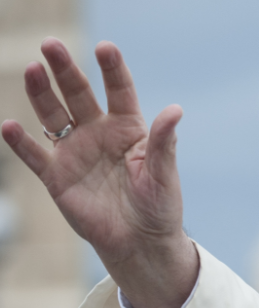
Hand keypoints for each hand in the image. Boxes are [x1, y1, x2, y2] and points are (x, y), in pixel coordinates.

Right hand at [1, 38, 197, 307]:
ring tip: (32, 70)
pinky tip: (9, 126)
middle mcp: (98, 133)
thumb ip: (164, 143)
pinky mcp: (58, 177)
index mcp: (128, 129)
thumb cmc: (159, 209)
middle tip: (51, 46)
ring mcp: (75, 152)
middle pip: (78, 94)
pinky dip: (21, 142)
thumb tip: (175, 110)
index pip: (119, 91)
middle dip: (65, 70)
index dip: (112, 69)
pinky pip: (35, 155)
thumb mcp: (164, 175)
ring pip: (53, 115)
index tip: (106, 48)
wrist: (142, 244)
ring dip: (41, 93)